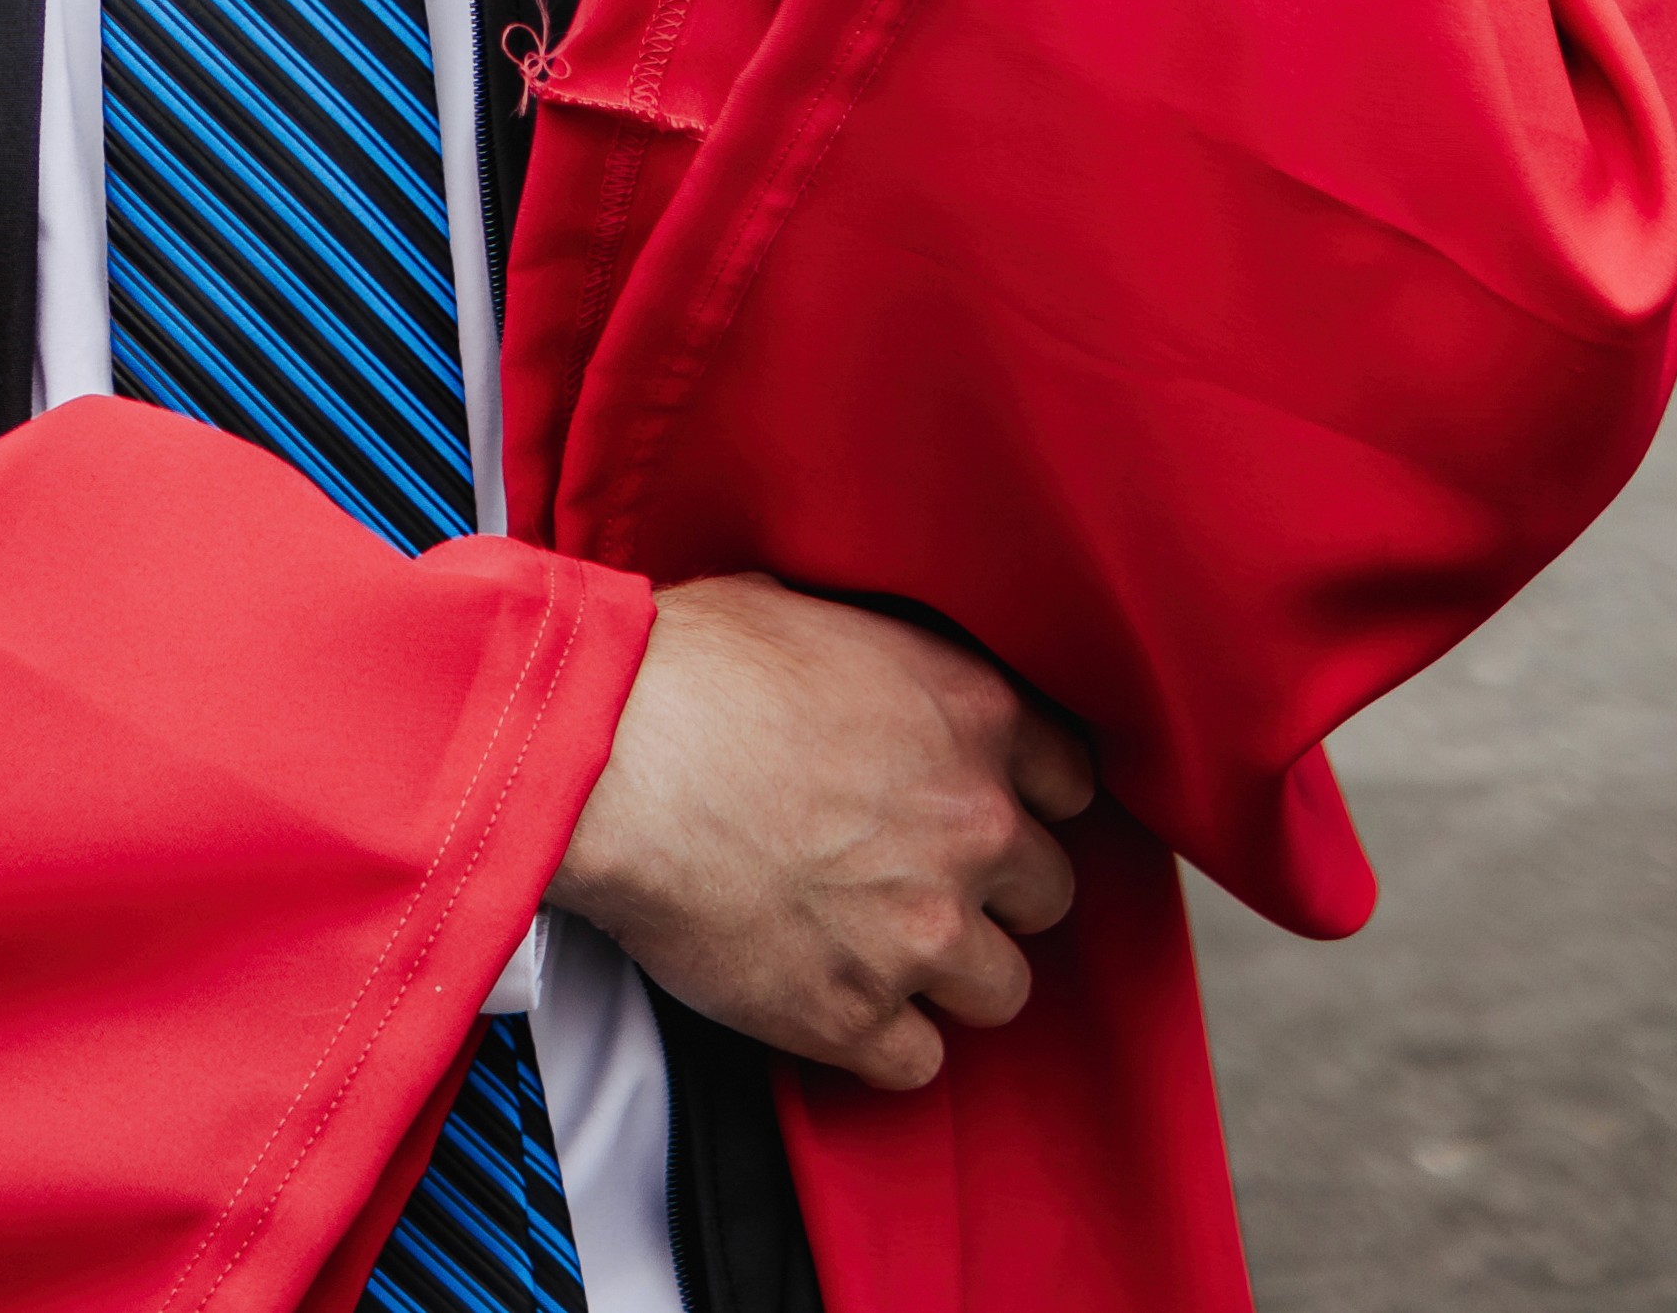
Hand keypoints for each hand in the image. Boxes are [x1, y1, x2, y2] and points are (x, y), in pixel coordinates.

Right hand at [548, 575, 1100, 1092]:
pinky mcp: (854, 1013)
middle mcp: (973, 826)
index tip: (984, 809)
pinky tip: (835, 999)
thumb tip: (856, 665)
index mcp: (972, 714)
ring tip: (881, 950)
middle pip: (1049, 892)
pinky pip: (917, 1062)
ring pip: (1003, 989)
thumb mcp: (804, 613)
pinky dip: (881, 1041)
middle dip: (993, 891)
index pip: (1072, 780)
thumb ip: (874, 658)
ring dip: (950, 975)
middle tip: (921, 881)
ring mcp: (922, 929)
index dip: (1025, 798)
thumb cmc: (679, 671)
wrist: (604, 762)